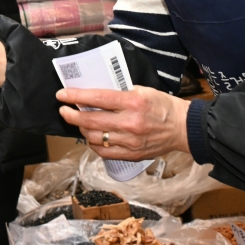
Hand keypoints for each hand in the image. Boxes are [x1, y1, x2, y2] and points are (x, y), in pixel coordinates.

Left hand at [57, 87, 190, 161]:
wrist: (182, 128)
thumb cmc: (162, 106)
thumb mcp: (142, 90)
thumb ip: (119, 93)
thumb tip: (95, 95)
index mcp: (132, 102)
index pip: (97, 98)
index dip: (76, 96)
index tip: (62, 95)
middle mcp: (130, 123)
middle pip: (91, 120)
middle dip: (72, 115)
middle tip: (63, 110)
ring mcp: (130, 141)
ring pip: (95, 138)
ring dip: (82, 129)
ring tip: (79, 122)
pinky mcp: (132, 154)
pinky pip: (105, 152)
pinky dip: (94, 144)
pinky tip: (92, 137)